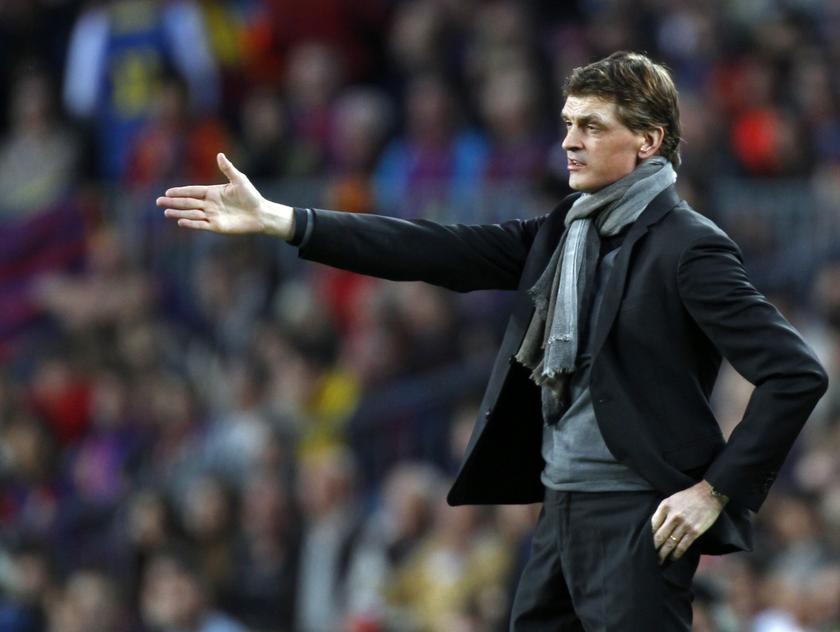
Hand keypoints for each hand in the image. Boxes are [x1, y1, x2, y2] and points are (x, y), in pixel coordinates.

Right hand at [157, 153, 293, 237]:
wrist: (261, 214)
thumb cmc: (251, 196)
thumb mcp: (239, 180)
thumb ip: (228, 169)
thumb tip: (219, 154)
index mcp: (212, 192)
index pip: (192, 191)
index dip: (180, 192)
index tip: (167, 192)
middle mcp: (210, 204)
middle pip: (188, 203)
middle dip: (173, 202)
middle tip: (158, 202)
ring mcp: (212, 216)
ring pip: (191, 214)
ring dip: (179, 213)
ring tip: (166, 213)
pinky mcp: (217, 226)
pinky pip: (201, 225)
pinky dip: (191, 223)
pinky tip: (181, 222)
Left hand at [651, 480, 726, 563]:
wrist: (708, 495)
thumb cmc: (688, 497)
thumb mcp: (671, 500)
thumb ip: (662, 512)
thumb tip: (655, 527)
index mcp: (665, 507)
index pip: (652, 525)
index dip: (648, 537)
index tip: (645, 544)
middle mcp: (673, 516)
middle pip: (659, 536)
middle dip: (654, 548)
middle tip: (649, 556)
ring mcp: (684, 525)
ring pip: (670, 543)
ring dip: (663, 554)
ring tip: (659, 561)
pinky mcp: (694, 532)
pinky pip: (683, 546)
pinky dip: (676, 554)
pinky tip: (672, 558)